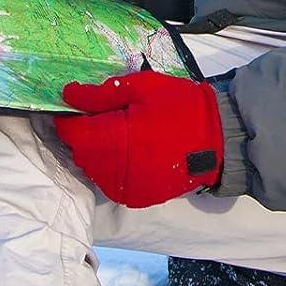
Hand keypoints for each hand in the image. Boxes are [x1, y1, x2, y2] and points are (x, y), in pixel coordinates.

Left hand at [54, 70, 223, 207]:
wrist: (218, 140)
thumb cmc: (180, 106)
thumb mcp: (143, 87)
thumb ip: (102, 94)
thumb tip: (68, 95)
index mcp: (112, 139)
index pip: (70, 132)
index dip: (68, 117)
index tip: (76, 106)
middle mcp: (111, 170)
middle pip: (80, 151)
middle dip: (85, 133)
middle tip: (105, 116)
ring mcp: (123, 188)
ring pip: (93, 168)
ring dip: (97, 151)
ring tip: (120, 133)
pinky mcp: (134, 198)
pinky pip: (110, 181)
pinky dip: (112, 166)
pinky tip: (130, 151)